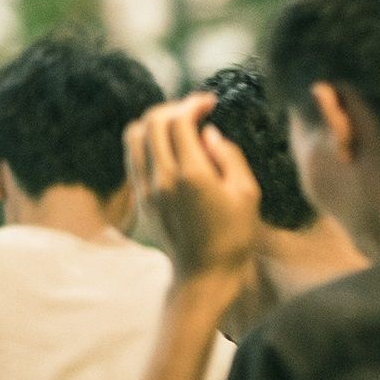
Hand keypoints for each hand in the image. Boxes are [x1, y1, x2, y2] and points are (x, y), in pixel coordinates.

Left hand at [125, 93, 260, 280]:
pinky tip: (166, 148)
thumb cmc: (233, 237)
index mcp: (192, 175)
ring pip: (134, 135)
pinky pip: (132, 157)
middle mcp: (163, 179)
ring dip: (154, 122)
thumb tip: (209, 133)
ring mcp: (146, 189)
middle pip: (153, 121)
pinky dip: (145, 142)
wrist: (204, 275)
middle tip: (193, 112)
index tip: (209, 103)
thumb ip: (229, 156)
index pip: (180, 121)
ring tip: (176, 127)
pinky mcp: (140, 199)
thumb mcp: (247, 194)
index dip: (194, 104)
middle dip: (174, 107)